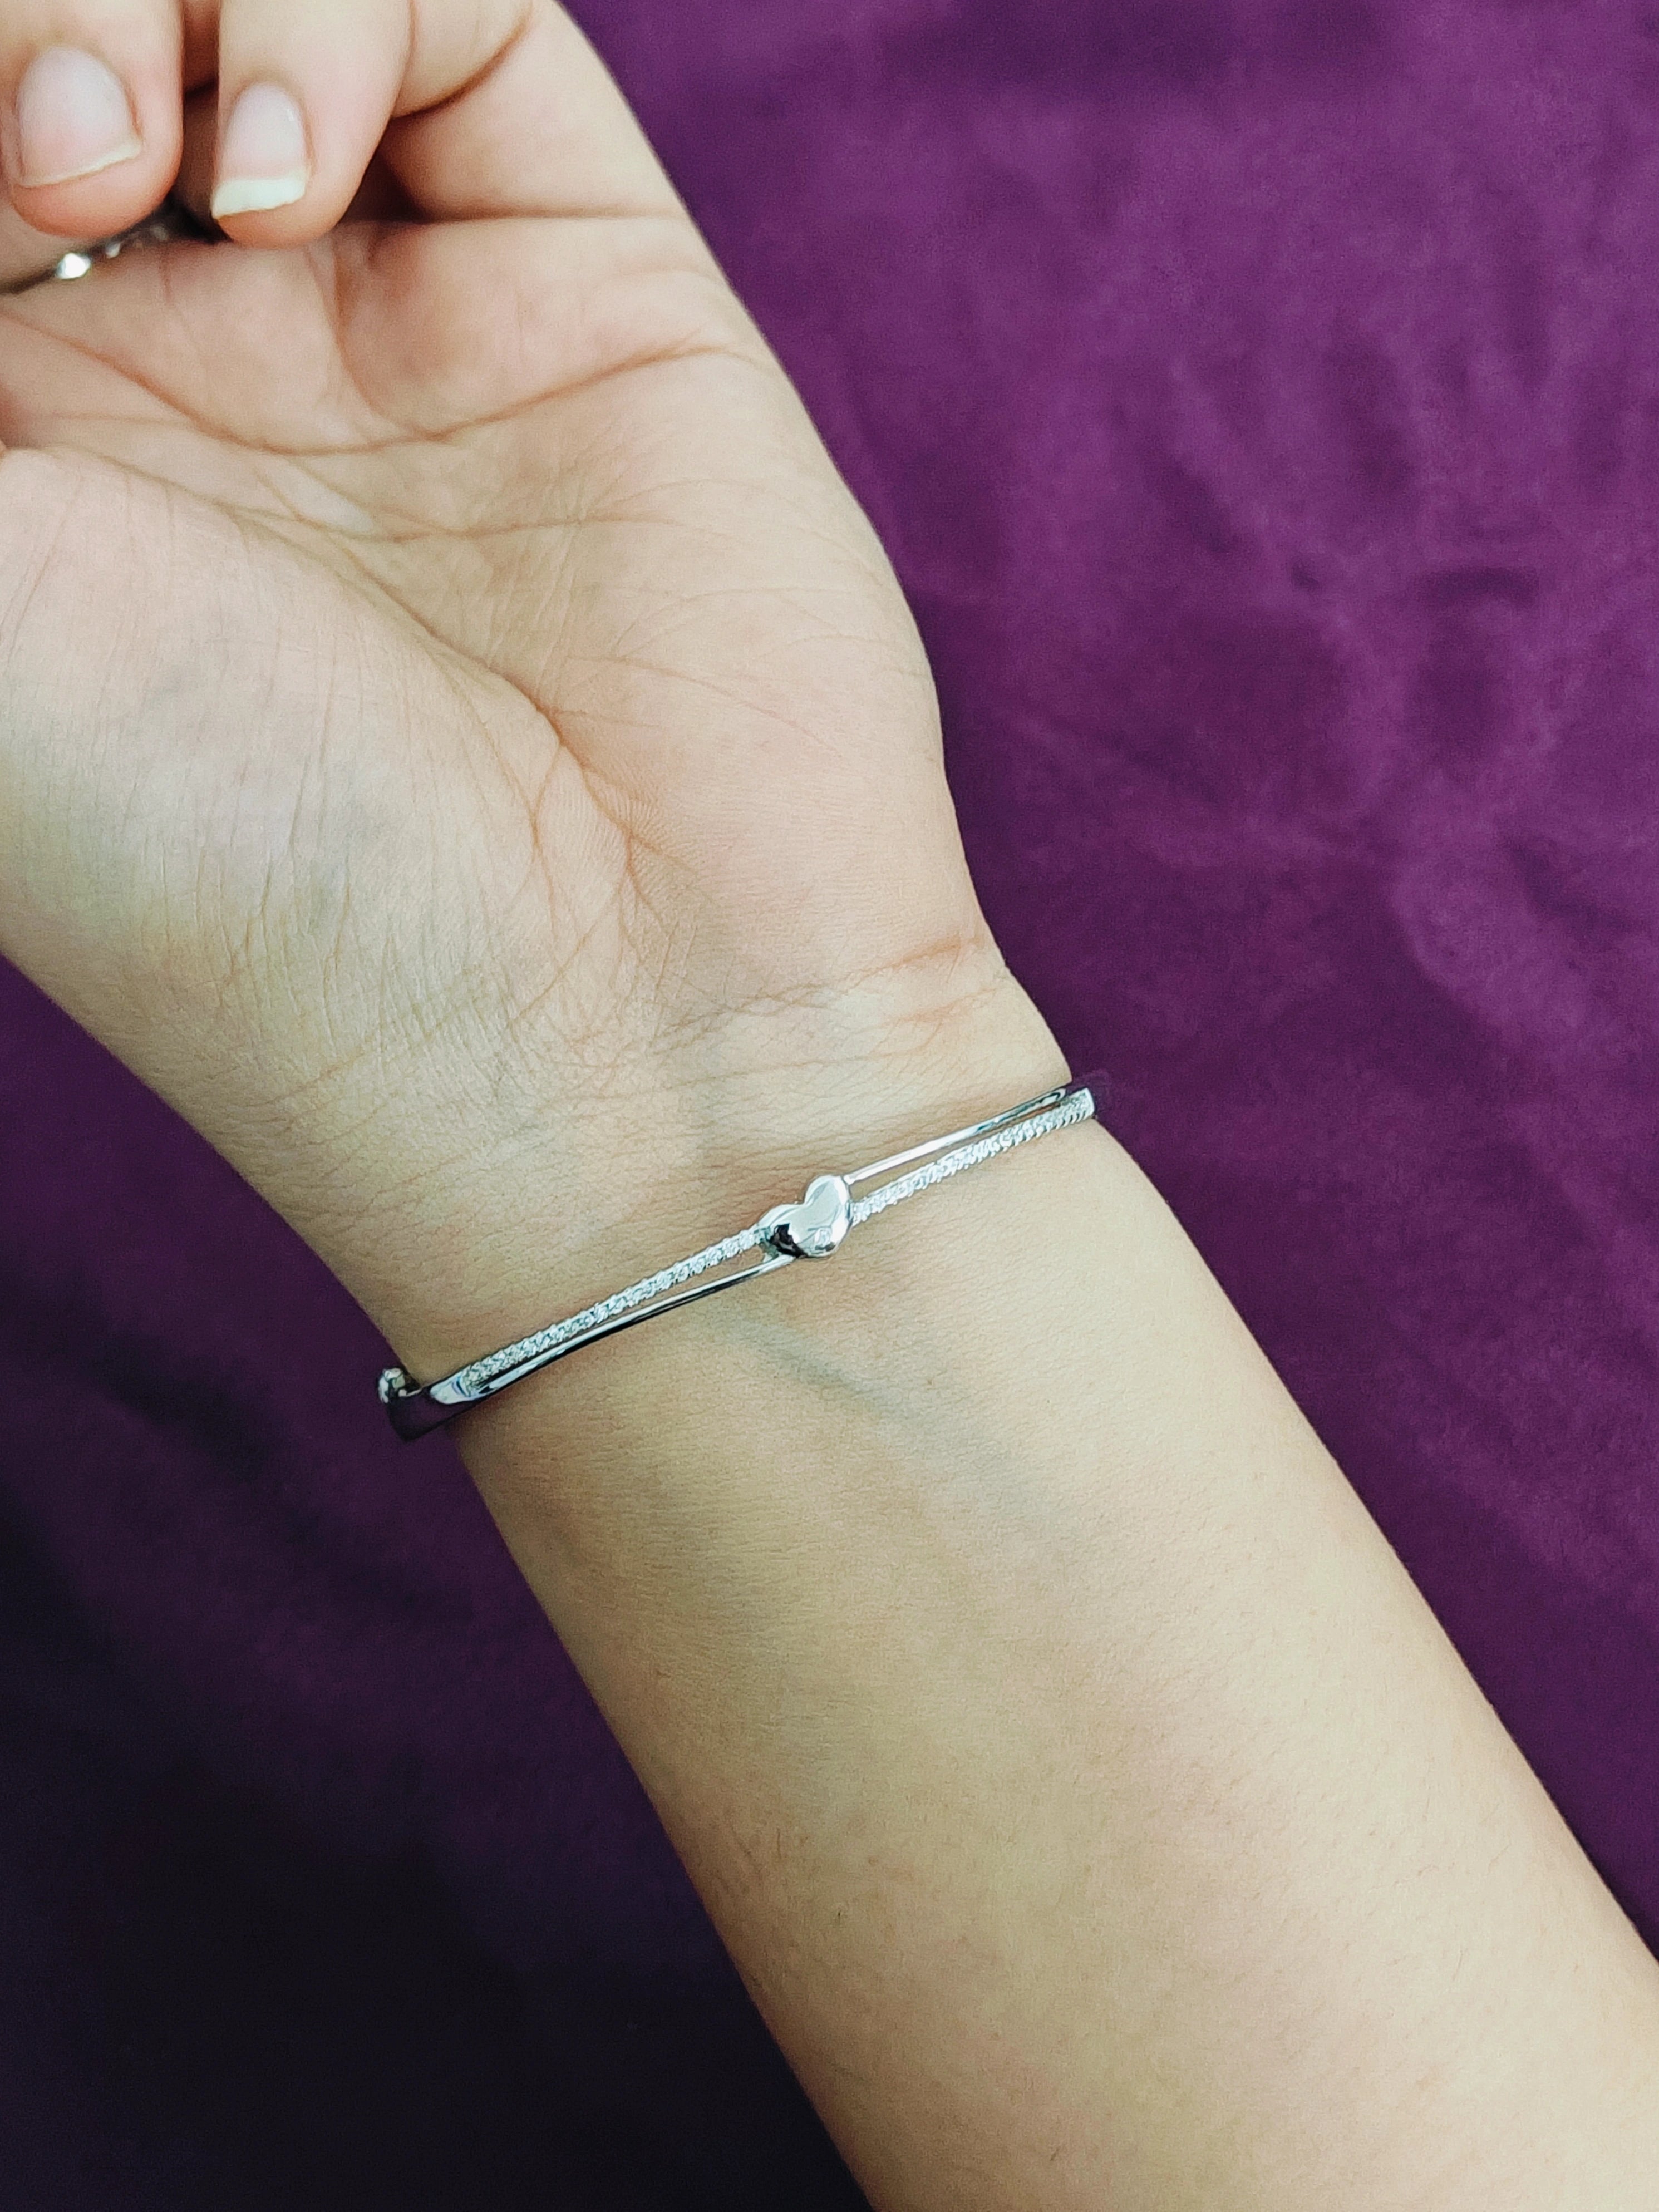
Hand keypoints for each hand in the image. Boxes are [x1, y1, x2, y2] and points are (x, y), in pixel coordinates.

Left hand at [0, 1, 1055, 1375]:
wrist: (599, 1025)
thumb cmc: (223, 875)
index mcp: (11, 469)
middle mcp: (181, 374)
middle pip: (60, 47)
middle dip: (15, 30)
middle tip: (39, 192)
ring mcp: (386, 317)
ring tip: (143, 182)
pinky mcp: (582, 278)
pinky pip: (464, 0)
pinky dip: (337, 2)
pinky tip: (296, 173)